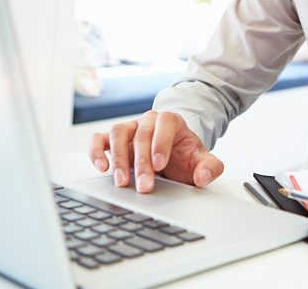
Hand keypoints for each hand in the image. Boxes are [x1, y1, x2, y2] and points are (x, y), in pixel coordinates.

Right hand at [89, 110, 223, 192]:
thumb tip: (204, 177)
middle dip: (141, 161)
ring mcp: (129, 128)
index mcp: (171, 121)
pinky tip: (101, 167)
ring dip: (118, 157)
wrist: (172, 153)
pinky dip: (97, 150)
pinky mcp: (113, 140)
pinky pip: (99, 138)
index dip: (161, 142)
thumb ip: (210, 167)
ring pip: (118, 132)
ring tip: (121, 181)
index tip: (160, 164)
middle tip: (144, 185)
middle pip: (141, 134)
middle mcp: (148, 121)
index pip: (165, 123)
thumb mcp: (200, 160)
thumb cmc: (184, 156)